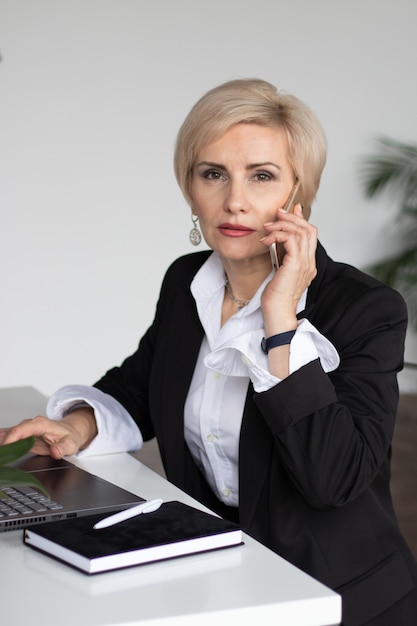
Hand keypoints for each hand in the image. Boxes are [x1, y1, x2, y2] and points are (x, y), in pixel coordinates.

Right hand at [0, 407, 97, 458]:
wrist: (70, 432)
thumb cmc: (69, 436)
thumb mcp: (71, 444)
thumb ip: (63, 448)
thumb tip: (55, 451)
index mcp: (40, 424)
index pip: (21, 429)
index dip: (11, 438)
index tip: (5, 447)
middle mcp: (30, 425)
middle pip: (11, 432)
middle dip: (2, 442)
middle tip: (1, 455)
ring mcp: (25, 430)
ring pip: (7, 434)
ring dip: (1, 442)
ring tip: (1, 455)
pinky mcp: (21, 436)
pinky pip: (8, 437)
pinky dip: (2, 443)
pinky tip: (1, 451)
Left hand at [261, 204, 317, 334]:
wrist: (277, 314)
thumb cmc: (276, 297)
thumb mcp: (279, 270)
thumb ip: (282, 253)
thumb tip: (280, 237)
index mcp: (308, 263)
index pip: (311, 234)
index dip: (299, 219)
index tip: (285, 213)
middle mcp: (309, 262)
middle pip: (309, 229)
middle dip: (292, 217)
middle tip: (277, 214)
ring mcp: (305, 264)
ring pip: (301, 232)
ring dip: (283, 225)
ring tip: (268, 228)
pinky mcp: (295, 266)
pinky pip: (291, 240)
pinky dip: (278, 235)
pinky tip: (267, 240)